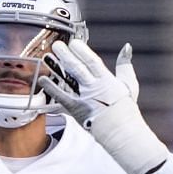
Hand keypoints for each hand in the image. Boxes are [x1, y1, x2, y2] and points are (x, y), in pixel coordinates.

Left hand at [42, 39, 170, 173]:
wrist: (121, 131)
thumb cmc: (126, 109)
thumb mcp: (129, 84)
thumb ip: (125, 64)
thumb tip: (127, 46)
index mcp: (106, 80)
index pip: (92, 61)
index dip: (82, 50)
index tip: (74, 42)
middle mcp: (94, 87)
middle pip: (77, 67)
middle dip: (66, 55)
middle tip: (57, 45)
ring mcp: (84, 98)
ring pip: (68, 78)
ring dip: (57, 67)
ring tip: (47, 56)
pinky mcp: (76, 109)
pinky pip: (61, 96)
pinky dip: (51, 88)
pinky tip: (42, 79)